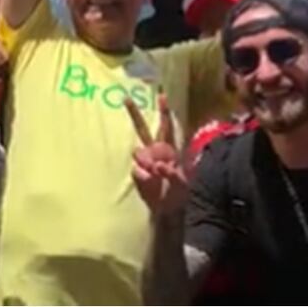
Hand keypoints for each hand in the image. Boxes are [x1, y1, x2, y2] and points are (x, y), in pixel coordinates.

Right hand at [126, 94, 189, 217]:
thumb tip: (157, 166)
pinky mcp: (138, 174)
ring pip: (138, 151)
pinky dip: (144, 177)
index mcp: (169, 150)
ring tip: (157, 174)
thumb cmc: (180, 195)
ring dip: (146, 161)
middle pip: (142, 130)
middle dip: (134, 114)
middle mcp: (155, 152)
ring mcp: (145, 163)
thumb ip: (171, 174)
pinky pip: (136, 170)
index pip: (166, 128)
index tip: (161, 96)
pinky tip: (152, 183)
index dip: (164, 113)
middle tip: (125, 98)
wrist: (169, 211)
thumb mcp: (182, 184)